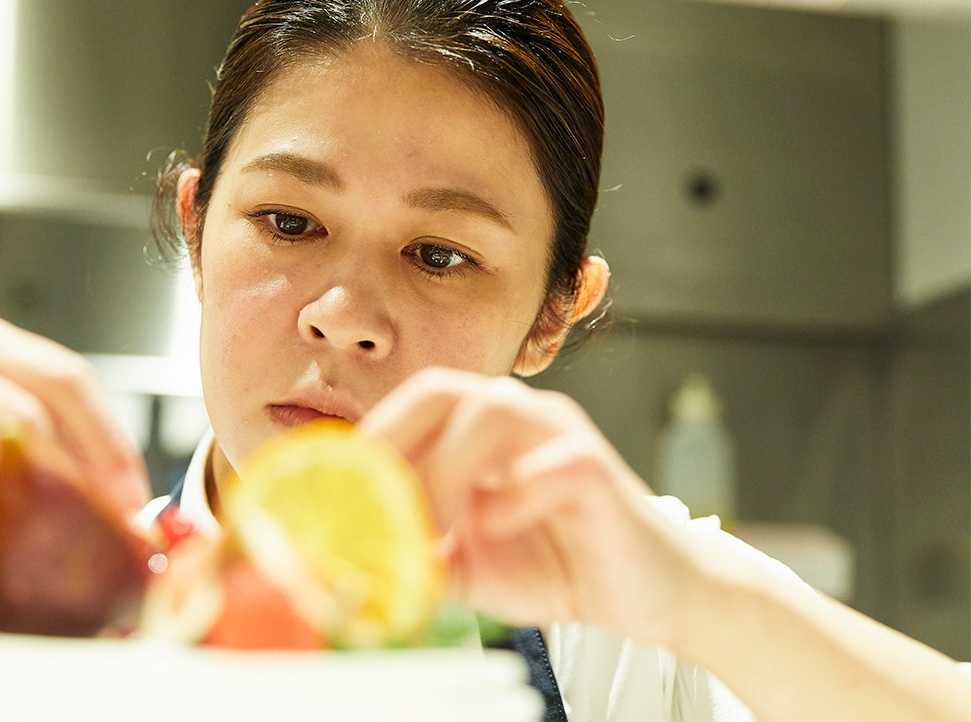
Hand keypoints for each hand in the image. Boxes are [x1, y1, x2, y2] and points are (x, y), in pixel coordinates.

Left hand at [358, 366, 702, 646]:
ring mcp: (561, 436)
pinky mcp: (599, 470)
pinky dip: (519, 491)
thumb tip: (349, 562)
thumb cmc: (553, 564)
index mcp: (479, 430)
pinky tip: (496, 526)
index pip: (413, 406)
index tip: (335, 490)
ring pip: (497, 410)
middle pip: (445, 388)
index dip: (371, 439)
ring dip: (449, 467)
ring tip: (436, 526)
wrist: (645, 591)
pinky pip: (559, 461)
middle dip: (398, 438)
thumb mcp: (466, 567)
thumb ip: (415, 557)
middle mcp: (519, 418)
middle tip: (376, 498)